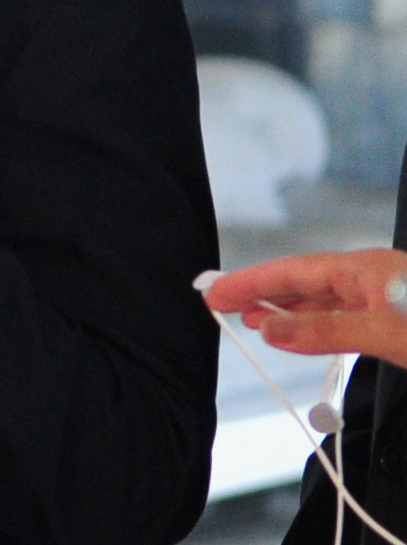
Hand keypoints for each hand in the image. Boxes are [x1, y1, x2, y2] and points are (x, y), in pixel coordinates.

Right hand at [204, 249, 406, 367]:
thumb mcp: (385, 332)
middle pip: (303, 282)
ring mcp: (383, 299)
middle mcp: (369, 278)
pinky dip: (313, 325)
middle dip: (261, 293)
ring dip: (285, 311)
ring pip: (322, 301)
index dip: (250, 281)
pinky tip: (299, 334)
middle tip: (221, 305)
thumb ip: (325, 331)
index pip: (292, 271)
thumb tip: (269, 330)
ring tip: (253, 322)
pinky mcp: (392, 321)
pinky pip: (341, 317)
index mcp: (364, 269)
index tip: (215, 292)